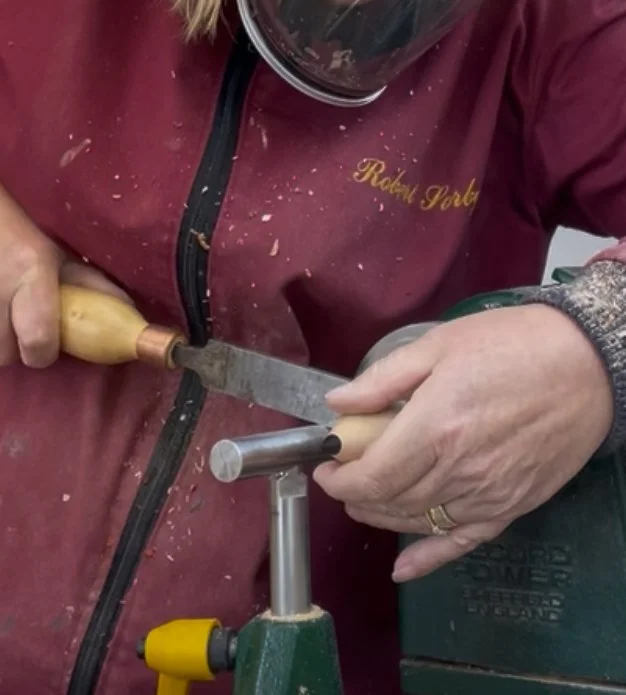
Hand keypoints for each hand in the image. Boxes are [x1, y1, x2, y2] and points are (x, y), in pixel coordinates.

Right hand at [0, 168, 129, 368]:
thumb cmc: (8, 220)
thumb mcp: (50, 246)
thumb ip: (84, 282)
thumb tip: (125, 310)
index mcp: (30, 272)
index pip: (38, 342)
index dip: (41, 353)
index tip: (43, 345)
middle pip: (1, 355)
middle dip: (10, 346)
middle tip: (13, 323)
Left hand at [314, 305, 613, 580]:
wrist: (587, 365)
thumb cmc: (513, 345)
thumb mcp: (439, 345)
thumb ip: (384, 378)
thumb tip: (338, 404)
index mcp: (436, 426)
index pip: (371, 475)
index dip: (339, 478)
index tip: (325, 464)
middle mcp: (459, 469)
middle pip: (391, 501)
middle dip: (356, 494)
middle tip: (343, 475)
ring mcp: (488, 494)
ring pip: (420, 521)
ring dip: (383, 516)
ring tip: (365, 501)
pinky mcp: (512, 506)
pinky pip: (464, 542)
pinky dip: (430, 558)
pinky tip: (404, 566)